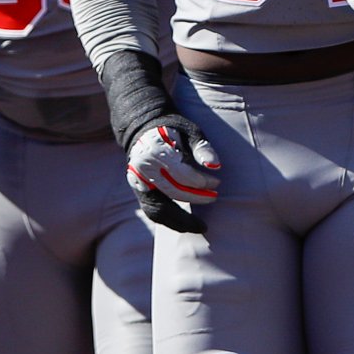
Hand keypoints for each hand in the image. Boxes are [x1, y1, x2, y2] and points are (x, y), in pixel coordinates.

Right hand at [127, 116, 220, 233]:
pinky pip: (152, 210)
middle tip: (214, 198)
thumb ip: (202, 147)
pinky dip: (169, 220)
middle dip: (196, 198)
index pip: (182, 174)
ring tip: (200, 226)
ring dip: (181, 221)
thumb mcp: (189, 130)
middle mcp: (144, 168)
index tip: (217, 184)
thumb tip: (216, 166)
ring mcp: (138, 181)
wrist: (143, 127)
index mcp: (156, 151)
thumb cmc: (172, 128)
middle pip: (173, 192)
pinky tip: (185, 224)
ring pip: (158, 209)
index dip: (202, 181)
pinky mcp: (137, 190)